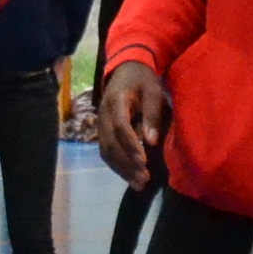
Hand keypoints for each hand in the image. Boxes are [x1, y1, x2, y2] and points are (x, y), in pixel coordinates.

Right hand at [97, 60, 170, 189]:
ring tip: (139, 184)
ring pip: (106, 151)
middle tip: (145, 179)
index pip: (120, 127)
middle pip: (111, 144)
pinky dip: (116, 166)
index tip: (144, 161)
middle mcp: (103, 115)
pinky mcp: (101, 132)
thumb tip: (151, 141)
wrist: (125, 70)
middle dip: (127, 164)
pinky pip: (105, 152)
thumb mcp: (152, 91)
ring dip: (122, 169)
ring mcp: (100, 124)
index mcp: (116, 102)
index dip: (131, 146)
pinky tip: (129, 176)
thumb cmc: (142, 80)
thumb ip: (152, 115)